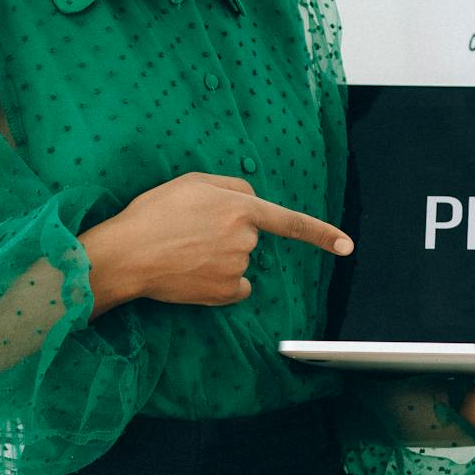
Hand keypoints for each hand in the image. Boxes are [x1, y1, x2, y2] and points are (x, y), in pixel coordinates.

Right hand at [105, 171, 353, 307]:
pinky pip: (235, 287)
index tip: (347, 246)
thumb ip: (231, 187)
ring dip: (219, 257)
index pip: (290, 222)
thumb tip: (252, 200)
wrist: (128, 253)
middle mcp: (245, 239)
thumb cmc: (155, 213)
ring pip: (239, 262)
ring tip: (183, 251)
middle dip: (228, 233)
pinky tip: (193, 273)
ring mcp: (237, 268)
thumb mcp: (192, 182)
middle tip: (189, 230)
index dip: (321, 234)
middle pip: (249, 237)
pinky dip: (219, 283)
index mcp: (241, 208)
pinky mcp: (226, 292)